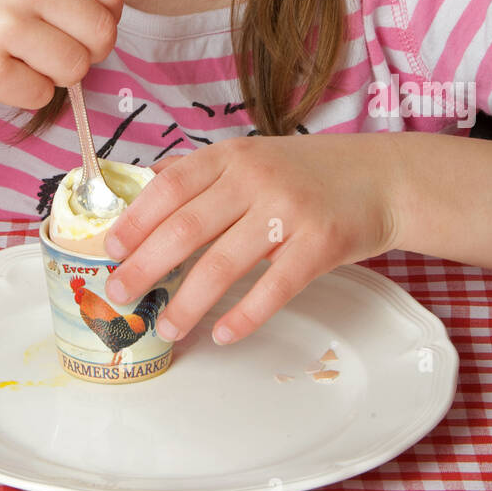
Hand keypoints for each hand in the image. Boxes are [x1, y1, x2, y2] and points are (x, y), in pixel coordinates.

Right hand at [0, 0, 124, 108]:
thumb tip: (108, 22)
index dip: (105, 13)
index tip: (81, 23)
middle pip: (101, 34)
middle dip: (86, 50)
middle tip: (53, 50)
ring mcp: (6, 26)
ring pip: (75, 69)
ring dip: (54, 73)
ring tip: (19, 58)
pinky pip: (39, 95)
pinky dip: (23, 91)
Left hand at [102, 135, 403, 345]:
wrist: (381, 178)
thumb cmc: (306, 174)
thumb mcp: (252, 159)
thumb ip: (204, 178)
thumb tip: (142, 204)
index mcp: (232, 156)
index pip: (169, 186)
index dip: (135, 220)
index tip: (110, 250)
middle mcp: (255, 178)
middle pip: (186, 228)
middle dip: (145, 266)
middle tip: (120, 295)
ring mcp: (288, 211)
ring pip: (222, 264)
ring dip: (187, 302)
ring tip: (166, 327)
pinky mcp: (320, 245)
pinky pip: (273, 289)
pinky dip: (243, 316)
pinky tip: (222, 334)